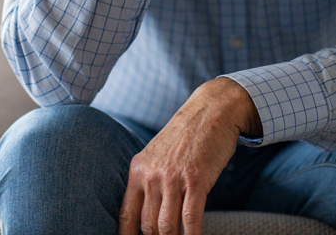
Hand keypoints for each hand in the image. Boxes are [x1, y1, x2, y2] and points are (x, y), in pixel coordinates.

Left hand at [118, 78, 261, 234]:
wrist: (209, 112)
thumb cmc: (184, 137)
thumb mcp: (156, 155)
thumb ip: (148, 181)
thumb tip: (143, 214)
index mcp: (138, 170)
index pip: (126, 214)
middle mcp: (152, 175)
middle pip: (147, 225)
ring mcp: (173, 178)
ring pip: (167, 226)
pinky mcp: (196, 180)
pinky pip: (190, 218)